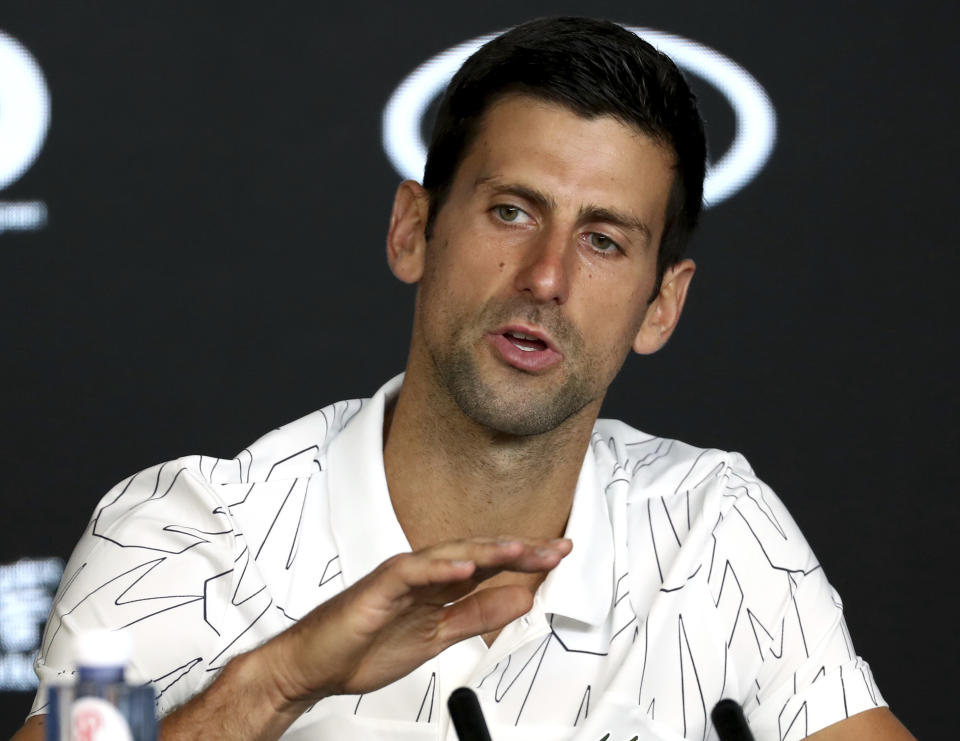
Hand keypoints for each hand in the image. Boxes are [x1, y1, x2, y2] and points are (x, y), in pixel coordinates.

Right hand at [265, 536, 571, 705]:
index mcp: (438, 584)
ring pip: (449, 555)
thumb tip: (520, 600)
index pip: (490, 565)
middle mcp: (423, 573)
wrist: (315, 665)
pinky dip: (437, 569)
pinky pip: (410, 573)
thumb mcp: (438, 636)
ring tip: (521, 549)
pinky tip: (463, 568)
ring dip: (486, 551)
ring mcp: (401, 577)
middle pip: (478, 553)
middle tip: (556, 548)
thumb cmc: (366, 647)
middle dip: (519, 550)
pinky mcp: (378, 589)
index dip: (525, 560)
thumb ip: (477, 616)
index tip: (559, 556)